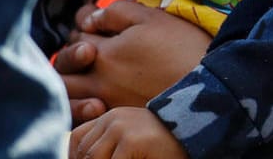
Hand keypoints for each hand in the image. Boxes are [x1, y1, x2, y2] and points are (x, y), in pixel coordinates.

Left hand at [57, 0, 209, 123]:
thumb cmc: (182, 48)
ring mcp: (105, 100)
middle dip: (71, 51)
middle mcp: (99, 78)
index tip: (100, 18)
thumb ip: (118, 12)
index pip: (80, 30)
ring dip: (71, 78)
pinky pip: (83, 112)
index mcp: (105, 51)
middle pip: (64, 63)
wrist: (206, 87)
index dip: (88, 19)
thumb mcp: (153, 18)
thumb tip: (91, 18)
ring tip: (86, 71)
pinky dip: (81, 102)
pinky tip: (96, 94)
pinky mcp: (114, 116)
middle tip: (90, 45)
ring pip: (68, 91)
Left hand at [69, 106, 187, 158]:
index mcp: (111, 117)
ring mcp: (122, 128)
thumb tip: (81, 157)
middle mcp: (113, 119)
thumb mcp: (132, 140)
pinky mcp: (132, 141)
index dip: (75, 156)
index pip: (76, 138)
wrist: (198, 133)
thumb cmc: (165, 144)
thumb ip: (110, 144)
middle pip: (84, 151)